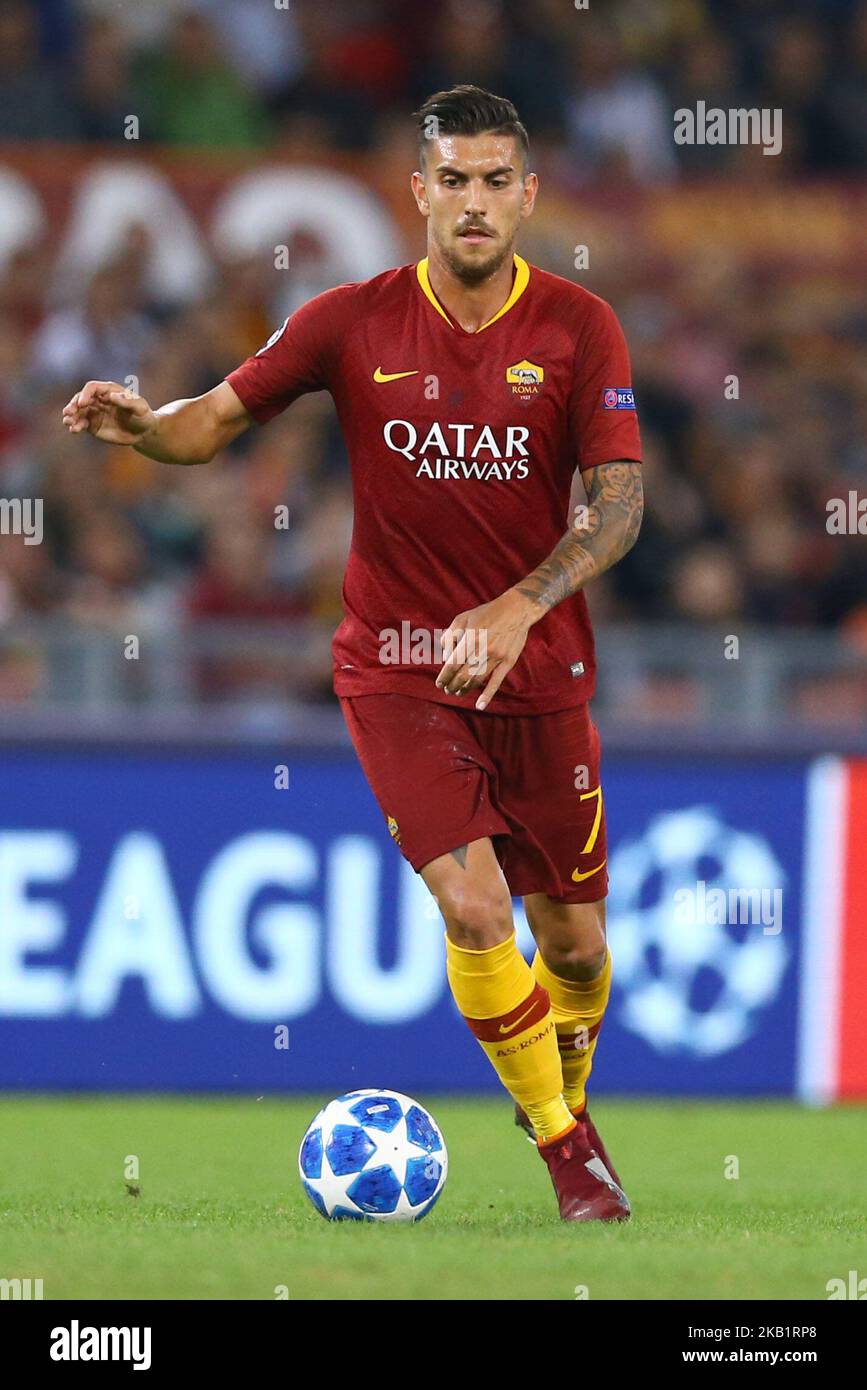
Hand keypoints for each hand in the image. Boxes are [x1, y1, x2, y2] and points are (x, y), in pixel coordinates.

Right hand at [62, 380, 157, 445]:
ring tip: (68, 422)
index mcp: (108, 390)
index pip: (92, 388)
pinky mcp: (93, 425)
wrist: (143, 432)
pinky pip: (81, 424)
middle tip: (68, 412)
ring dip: (71, 416)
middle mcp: (98, 399)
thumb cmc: (143, 416)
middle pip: (81, 398)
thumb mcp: (139, 407)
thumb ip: (126, 401)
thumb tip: (111, 396)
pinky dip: (76, 426)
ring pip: (78, 412)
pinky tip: (74, 430)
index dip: (85, 394)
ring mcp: (94, 412)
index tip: (82, 404)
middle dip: (73, 405)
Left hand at [435, 588, 539, 709]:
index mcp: (470, 638)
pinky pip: (496, 681)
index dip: (444, 676)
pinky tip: (480, 705)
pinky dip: (488, 695)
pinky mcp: (508, 661)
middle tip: (448, 690)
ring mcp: (497, 656)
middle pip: (463, 675)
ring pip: (477, 679)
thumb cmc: (487, 613)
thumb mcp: (463, 618)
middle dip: (453, 685)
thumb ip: (450, 636)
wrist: (516, 609)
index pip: (453, 663)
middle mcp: (483, 649)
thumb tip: (445, 657)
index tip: (439, 683)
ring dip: (465, 689)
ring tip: (458, 693)